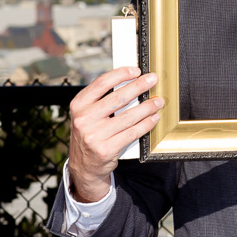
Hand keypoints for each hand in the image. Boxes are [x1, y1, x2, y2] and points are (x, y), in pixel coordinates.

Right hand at [68, 67, 163, 202]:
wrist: (84, 166)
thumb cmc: (90, 133)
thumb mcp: (87, 114)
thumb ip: (102, 98)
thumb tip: (131, 80)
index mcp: (78, 105)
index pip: (101, 83)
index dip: (121, 74)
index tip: (136, 70)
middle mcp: (83, 119)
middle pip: (118, 98)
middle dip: (139, 86)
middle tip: (153, 80)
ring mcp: (94, 136)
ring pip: (128, 116)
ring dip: (147, 107)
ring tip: (158, 101)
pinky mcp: (105, 149)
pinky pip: (132, 133)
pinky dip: (146, 124)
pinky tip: (153, 118)